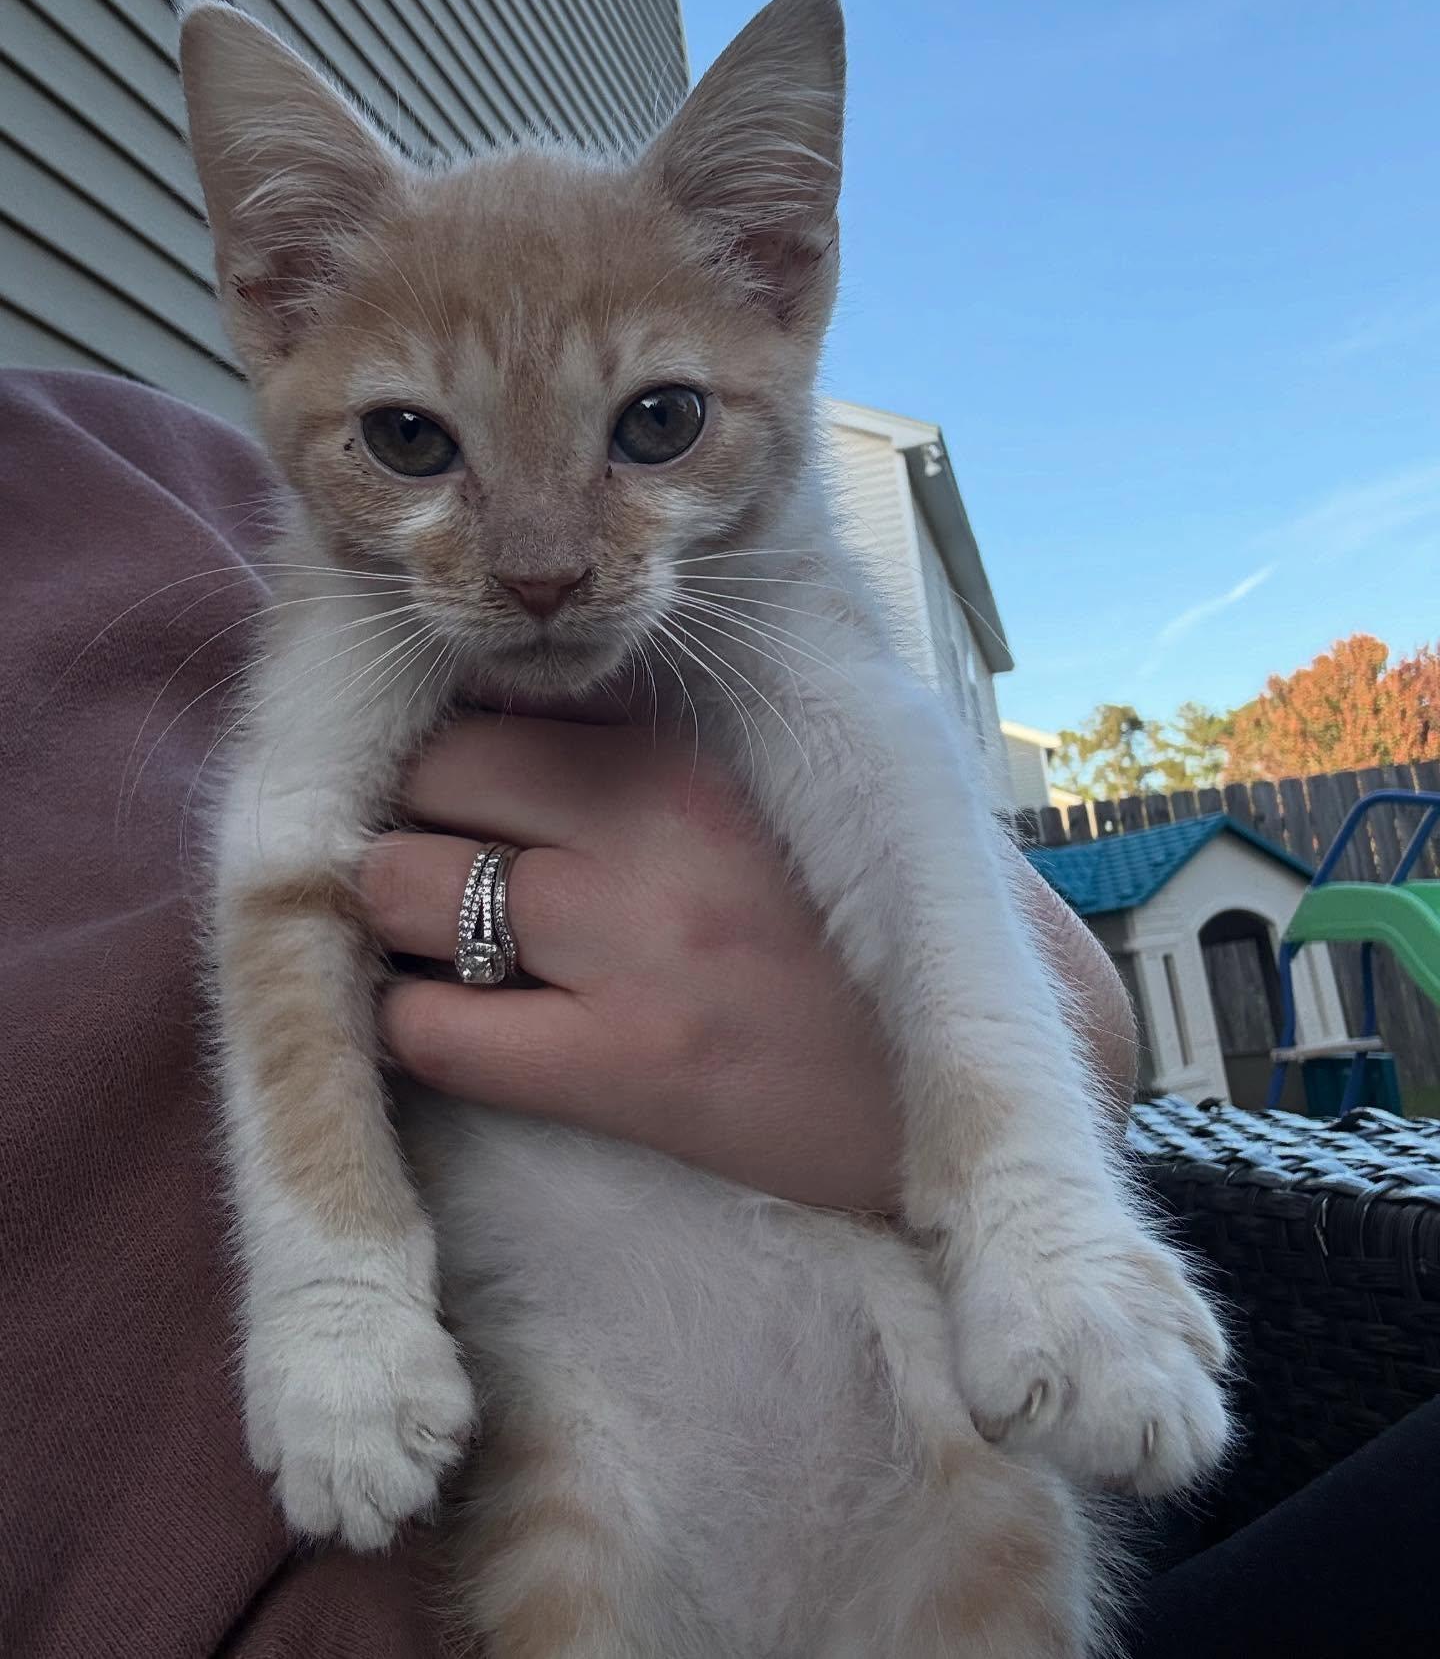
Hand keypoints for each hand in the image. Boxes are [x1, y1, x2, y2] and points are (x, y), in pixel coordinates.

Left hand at [361, 714, 1135, 1214]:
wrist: (975, 1079)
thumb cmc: (877, 928)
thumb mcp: (799, 788)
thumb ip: (683, 740)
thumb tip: (547, 698)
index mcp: (702, 749)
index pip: (500, 696)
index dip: (459, 745)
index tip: (462, 786)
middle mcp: (655, 825)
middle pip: (427, 776)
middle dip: (411, 821)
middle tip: (440, 867)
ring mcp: (633, 944)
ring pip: (399, 889)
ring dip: (398, 921)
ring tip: (441, 949)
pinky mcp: (625, 1066)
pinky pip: (431, 1031)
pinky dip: (417, 1031)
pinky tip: (465, 1034)